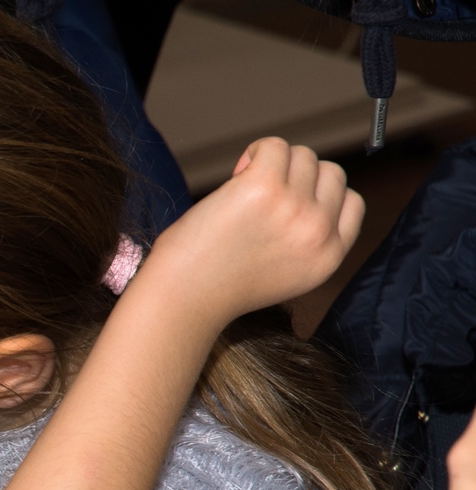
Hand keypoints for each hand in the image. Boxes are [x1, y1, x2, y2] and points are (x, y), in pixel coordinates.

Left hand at [146, 137, 364, 329]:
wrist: (185, 296)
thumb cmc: (220, 284)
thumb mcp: (286, 272)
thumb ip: (308, 239)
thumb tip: (307, 188)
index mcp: (329, 256)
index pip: (351, 202)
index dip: (319, 196)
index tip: (286, 206)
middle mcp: (319, 232)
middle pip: (329, 172)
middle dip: (296, 177)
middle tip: (259, 200)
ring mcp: (294, 207)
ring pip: (302, 155)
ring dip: (273, 165)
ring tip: (242, 192)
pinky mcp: (264, 187)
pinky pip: (273, 146)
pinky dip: (255, 152)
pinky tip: (236, 175)